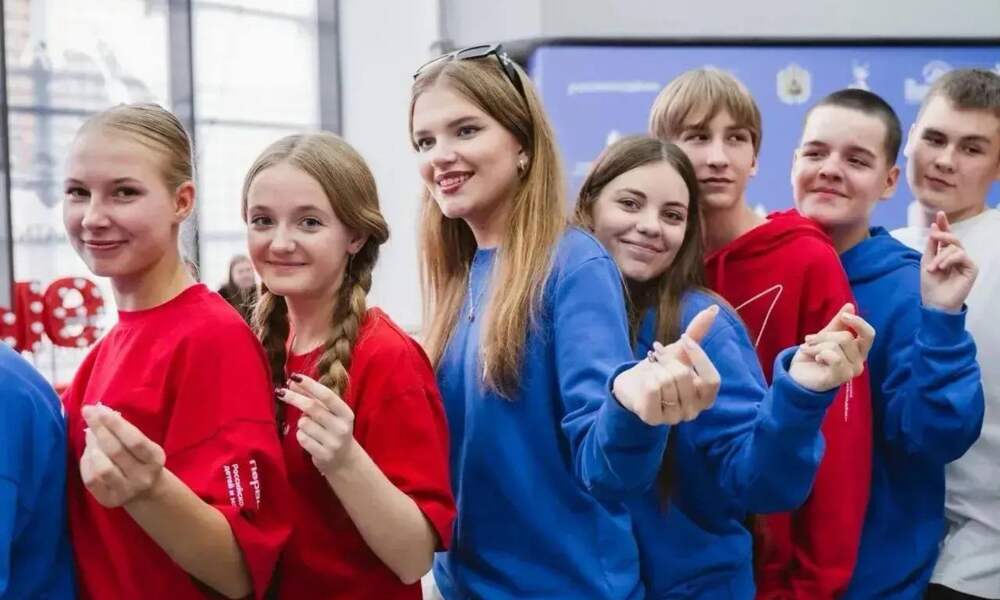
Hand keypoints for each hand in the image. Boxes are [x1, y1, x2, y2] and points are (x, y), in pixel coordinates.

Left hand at [79, 404, 166, 507]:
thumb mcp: (144, 445)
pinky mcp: (109, 500)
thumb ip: (125, 431)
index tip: (100, 410)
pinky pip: (91, 479)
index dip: (116, 425)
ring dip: (92, 447)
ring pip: (102, 467)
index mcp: (155, 459)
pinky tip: (90, 453)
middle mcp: (142, 477)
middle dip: (99, 429)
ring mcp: (126, 491)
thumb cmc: (141, 459)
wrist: (146, 491)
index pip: (134, 440)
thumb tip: (98, 413)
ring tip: (91, 436)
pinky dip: (86, 462)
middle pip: (116, 451)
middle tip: (88, 412)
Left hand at [277, 374, 357, 476]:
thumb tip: (293, 382)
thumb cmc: (333, 430)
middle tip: (280, 392)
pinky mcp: (323, 455)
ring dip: (301, 422)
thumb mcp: (329, 413)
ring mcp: (333, 442)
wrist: (344, 460)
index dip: (310, 385)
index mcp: (345, 413)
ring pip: (304, 423)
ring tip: (309, 427)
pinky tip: (309, 438)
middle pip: (312, 407)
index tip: (295, 377)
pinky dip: (300, 435)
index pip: (327, 395)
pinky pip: (302, 438)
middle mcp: (341, 427)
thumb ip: (313, 397)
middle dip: (294, 398)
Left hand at [613, 305, 721, 425]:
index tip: (684, 339)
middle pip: (685, 376)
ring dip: (655, 367)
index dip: (699, 358)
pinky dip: (646, 377)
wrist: (632, 384)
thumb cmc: (661, 369)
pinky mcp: (653, 419)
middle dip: (668, 358)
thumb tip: (714, 309)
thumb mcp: (681, 351)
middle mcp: (693, 412)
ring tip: (651, 367)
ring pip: (667, 381)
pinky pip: (652, 389)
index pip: (713, 380)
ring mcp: (674, 418)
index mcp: (705, 397)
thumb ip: (697, 333)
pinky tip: (644, 381)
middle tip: (657, 352)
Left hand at [790, 304, 874, 391]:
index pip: (869, 334)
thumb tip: (850, 305)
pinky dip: (820, 354)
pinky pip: (834, 358)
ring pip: (836, 346)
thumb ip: (838, 323)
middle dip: (823, 336)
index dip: (858, 322)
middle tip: (809, 341)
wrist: (797, 375)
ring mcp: (850, 372)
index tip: (844, 316)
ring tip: (809, 351)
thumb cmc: (813, 356)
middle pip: (846, 337)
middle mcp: (859, 362)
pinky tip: (816, 359)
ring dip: (816, 346)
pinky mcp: (839, 379)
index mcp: (858, 350)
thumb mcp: (825, 335)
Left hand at [921, 211, 977, 311]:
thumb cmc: (930, 285)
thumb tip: (936, 228)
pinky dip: (949, 259)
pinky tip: (942, 267)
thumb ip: (931, 246)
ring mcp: (965, 262)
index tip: (939, 214)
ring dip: (941, 256)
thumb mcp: (927, 262)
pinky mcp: (972, 269)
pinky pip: (962, 256)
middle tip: (934, 236)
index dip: (944, 225)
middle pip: (953, 239)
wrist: (935, 302)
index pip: (946, 238)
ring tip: (933, 268)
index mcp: (945, 255)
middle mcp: (956, 257)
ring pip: (955, 248)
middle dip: (943, 235)